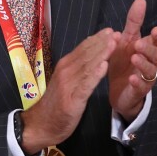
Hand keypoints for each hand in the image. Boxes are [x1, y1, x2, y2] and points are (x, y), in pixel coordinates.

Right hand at [21, 28, 118, 153]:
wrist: (40, 125)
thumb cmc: (56, 103)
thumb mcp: (66, 81)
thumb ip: (77, 67)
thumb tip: (92, 51)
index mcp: (65, 65)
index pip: (83, 48)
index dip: (97, 39)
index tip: (110, 30)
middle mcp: (66, 71)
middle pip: (86, 54)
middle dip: (102, 42)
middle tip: (116, 32)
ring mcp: (68, 85)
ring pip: (87, 66)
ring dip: (101, 54)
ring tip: (114, 44)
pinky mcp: (72, 100)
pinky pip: (85, 85)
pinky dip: (95, 75)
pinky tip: (104, 66)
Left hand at [108, 0, 156, 122]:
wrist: (118, 89)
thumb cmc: (124, 61)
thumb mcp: (126, 40)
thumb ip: (134, 22)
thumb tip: (141, 0)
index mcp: (148, 48)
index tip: (154, 30)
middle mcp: (151, 62)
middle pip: (156, 54)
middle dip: (148, 49)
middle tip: (137, 44)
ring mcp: (147, 77)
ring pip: (151, 70)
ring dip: (143, 63)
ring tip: (134, 58)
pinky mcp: (140, 90)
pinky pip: (142, 86)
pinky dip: (137, 82)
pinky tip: (132, 79)